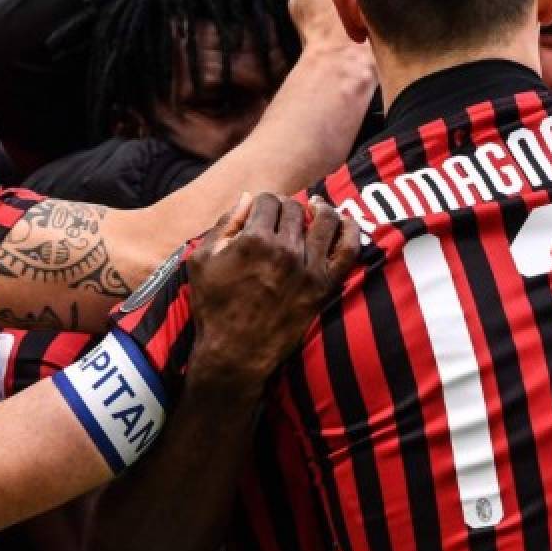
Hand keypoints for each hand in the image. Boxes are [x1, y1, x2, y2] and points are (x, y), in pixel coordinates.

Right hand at [187, 192, 359, 387]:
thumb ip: (225, 223)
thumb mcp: (201, 260)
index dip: (262, 202)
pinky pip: (347, 251)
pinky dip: (350, 231)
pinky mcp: (323, 286)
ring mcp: (308, 268)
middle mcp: (284, 249)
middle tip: (280, 217)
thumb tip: (248, 196)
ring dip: (320, 209)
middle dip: (286, 207)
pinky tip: (345, 221)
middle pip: (294, 208)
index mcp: (254, 239)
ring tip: (315, 208)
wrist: (234, 353)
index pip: (267, 200)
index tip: (260, 211)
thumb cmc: (213, 306)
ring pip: (324, 221)